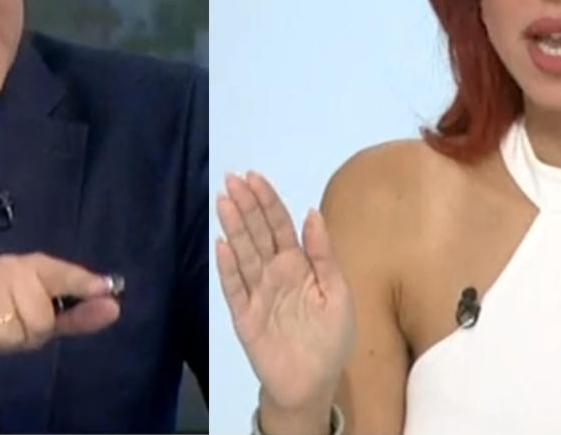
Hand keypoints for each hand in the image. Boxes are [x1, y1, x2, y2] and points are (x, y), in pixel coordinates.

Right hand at [0, 252, 119, 364]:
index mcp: (34, 267)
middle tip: (15, 326)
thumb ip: (77, 314)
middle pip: (40, 318)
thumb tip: (114, 306)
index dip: (83, 283)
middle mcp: (10, 269)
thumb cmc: (3, 312)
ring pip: (13, 331)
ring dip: (6, 340)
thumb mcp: (41, 314)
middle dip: (30, 333)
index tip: (107, 292)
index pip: (62, 273)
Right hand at [215, 172, 354, 412]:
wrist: (313, 384)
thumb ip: (324, 256)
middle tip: (231, 178)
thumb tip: (312, 212)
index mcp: (298, 265)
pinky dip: (228, 267)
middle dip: (246, 205)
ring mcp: (257, 293)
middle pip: (257, 233)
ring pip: (243, 253)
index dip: (267, 201)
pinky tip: (222, 244)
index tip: (254, 176)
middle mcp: (274, 273)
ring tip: (224, 200)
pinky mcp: (245, 316)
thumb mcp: (338, 294)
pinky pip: (235, 287)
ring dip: (233, 227)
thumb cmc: (329, 339)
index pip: (279, 226)